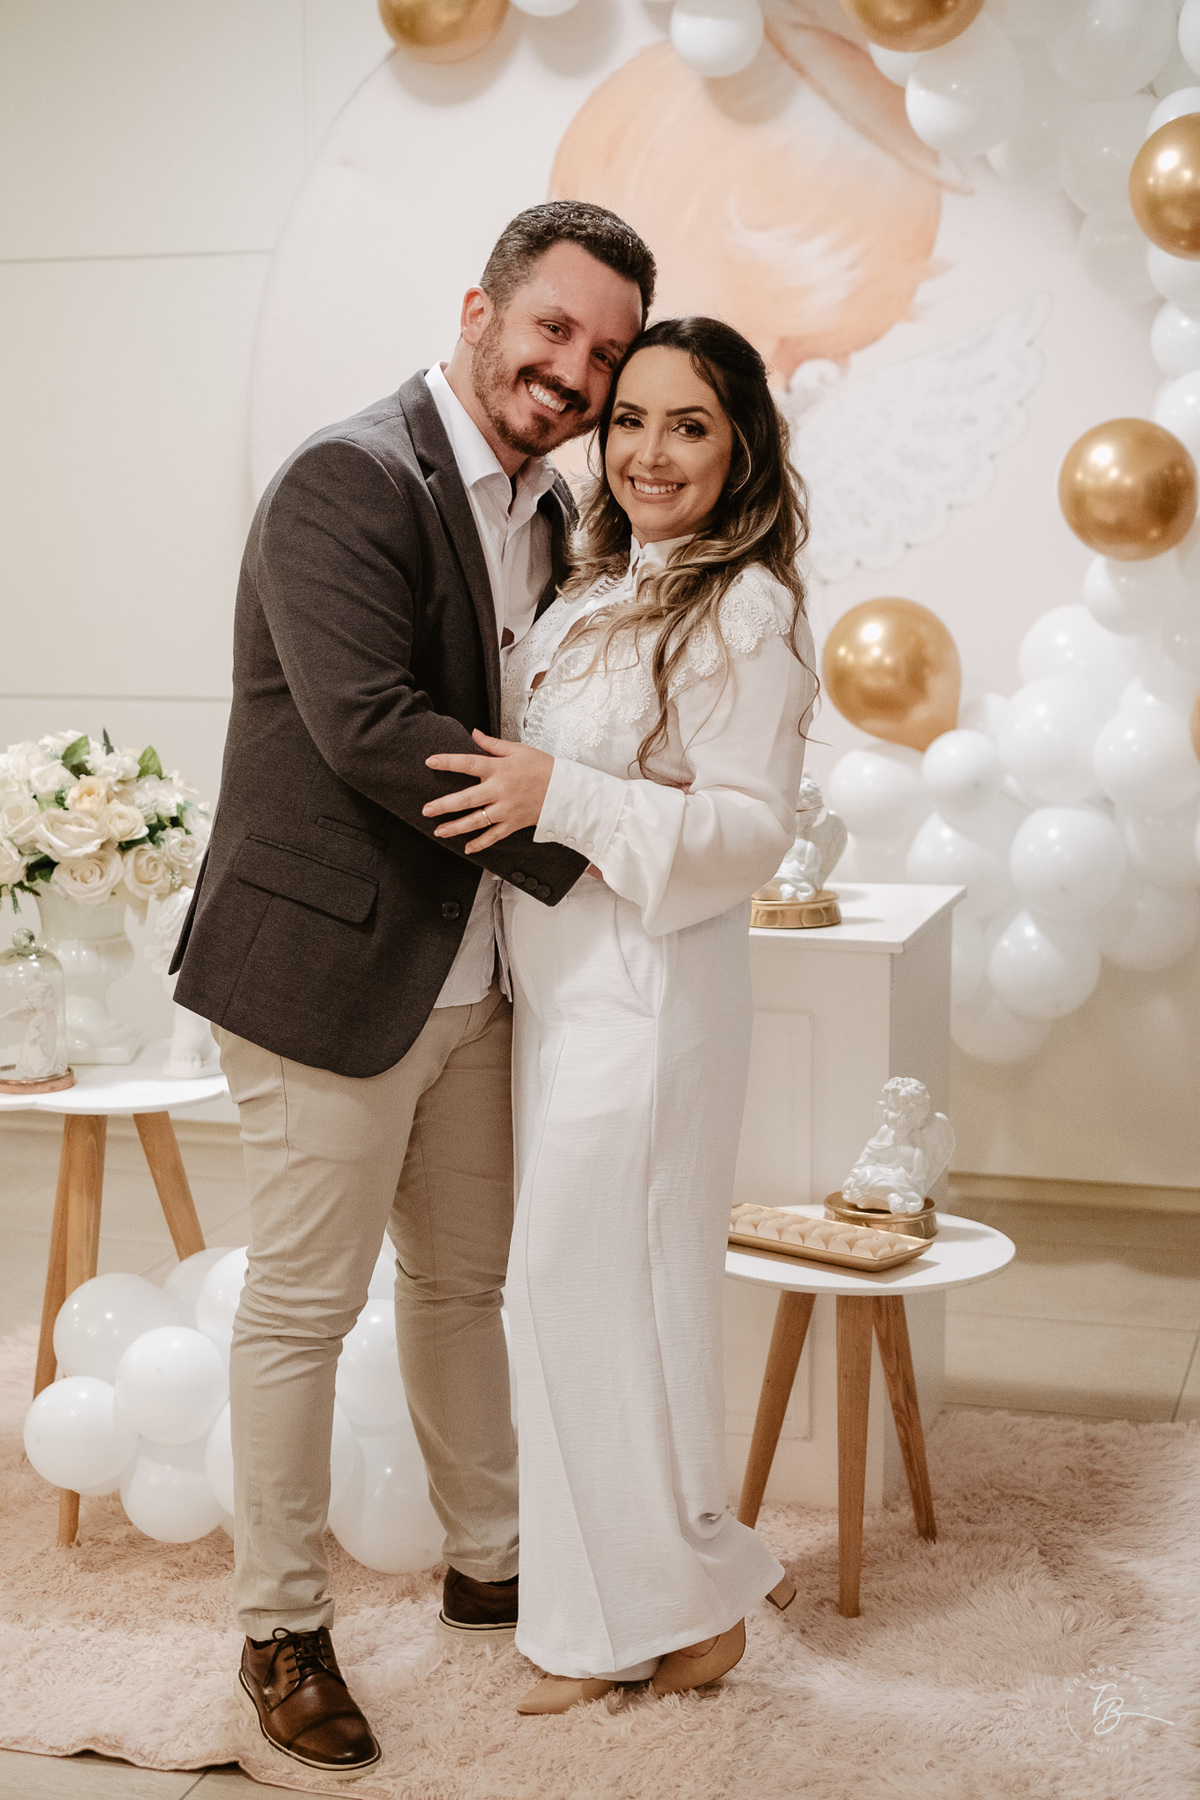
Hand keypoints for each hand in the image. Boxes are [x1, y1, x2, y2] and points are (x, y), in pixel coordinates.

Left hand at [423, 730, 553, 852]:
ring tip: (439, 831)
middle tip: (426, 810)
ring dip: (456, 827)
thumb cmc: (543, 767)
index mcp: (499, 769)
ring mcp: (506, 809)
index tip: (430, 762)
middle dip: (444, 805)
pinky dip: (480, 843)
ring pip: (476, 820)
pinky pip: (494, 836)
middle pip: (466, 799)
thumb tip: (474, 733)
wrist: (566, 790)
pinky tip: (467, 848)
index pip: (468, 764)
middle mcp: (500, 790)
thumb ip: (493, 744)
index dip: (448, 762)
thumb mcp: (519, 750)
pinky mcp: (514, 823)